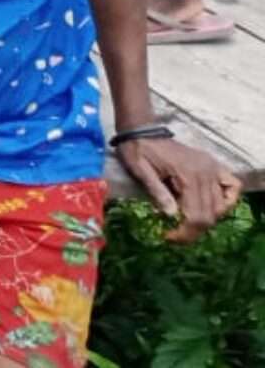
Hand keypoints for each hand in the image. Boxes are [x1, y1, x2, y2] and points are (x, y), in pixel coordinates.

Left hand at [117, 137, 241, 241]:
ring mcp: (212, 168)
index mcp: (187, 175)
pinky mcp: (213, 165)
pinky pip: (232, 186)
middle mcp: (206, 172)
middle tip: (176, 235)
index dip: (185, 233)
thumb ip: (156, 192)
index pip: (196, 215)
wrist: (141, 129)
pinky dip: (226, 200)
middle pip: (210, 214)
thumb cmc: (136, 150)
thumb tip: (172, 216)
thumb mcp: (140, 171)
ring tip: (187, 223)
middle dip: (194, 231)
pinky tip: (210, 207)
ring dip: (207, 220)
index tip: (169, 238)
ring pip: (222, 205)